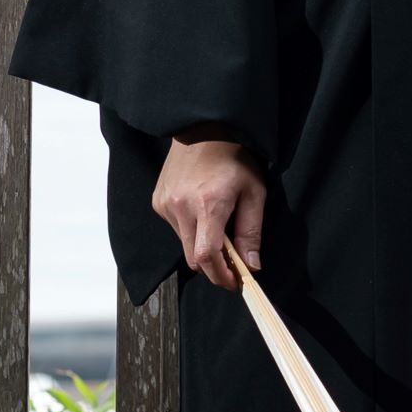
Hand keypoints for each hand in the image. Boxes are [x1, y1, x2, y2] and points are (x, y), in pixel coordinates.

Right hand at [154, 138, 266, 286]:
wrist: (204, 129)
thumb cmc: (235, 159)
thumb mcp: (254, 193)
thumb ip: (251, 231)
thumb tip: (251, 265)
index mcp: (208, 205)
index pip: (207, 255)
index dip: (220, 275)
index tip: (234, 282)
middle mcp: (181, 207)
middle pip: (193, 257)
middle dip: (214, 267)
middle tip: (232, 265)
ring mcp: (165, 204)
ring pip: (184, 244)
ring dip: (202, 245)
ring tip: (218, 227)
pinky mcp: (158, 201)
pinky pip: (175, 229)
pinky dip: (190, 230)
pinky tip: (201, 211)